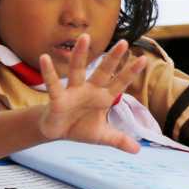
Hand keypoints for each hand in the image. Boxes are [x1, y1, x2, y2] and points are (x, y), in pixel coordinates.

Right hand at [38, 35, 148, 152]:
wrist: (57, 131)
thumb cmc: (80, 127)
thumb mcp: (101, 136)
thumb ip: (119, 140)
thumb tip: (137, 150)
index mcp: (103, 98)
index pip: (119, 83)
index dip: (130, 72)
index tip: (143, 58)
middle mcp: (90, 90)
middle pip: (102, 71)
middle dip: (112, 58)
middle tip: (123, 42)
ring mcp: (73, 92)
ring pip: (78, 70)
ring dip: (80, 54)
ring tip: (84, 37)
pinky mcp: (58, 98)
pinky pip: (53, 84)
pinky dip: (48, 72)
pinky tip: (44, 58)